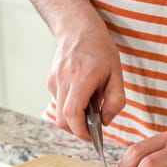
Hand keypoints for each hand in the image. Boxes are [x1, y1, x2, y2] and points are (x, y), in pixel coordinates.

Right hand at [48, 22, 124, 139]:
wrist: (78, 29)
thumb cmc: (99, 50)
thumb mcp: (117, 74)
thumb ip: (115, 100)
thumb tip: (106, 121)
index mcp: (82, 77)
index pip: (72, 113)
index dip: (80, 131)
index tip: (91, 137)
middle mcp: (64, 79)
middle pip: (62, 119)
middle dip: (76, 130)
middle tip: (91, 129)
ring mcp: (54, 80)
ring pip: (59, 113)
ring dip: (73, 119)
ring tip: (88, 107)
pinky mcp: (50, 81)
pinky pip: (59, 102)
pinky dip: (69, 107)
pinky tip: (81, 96)